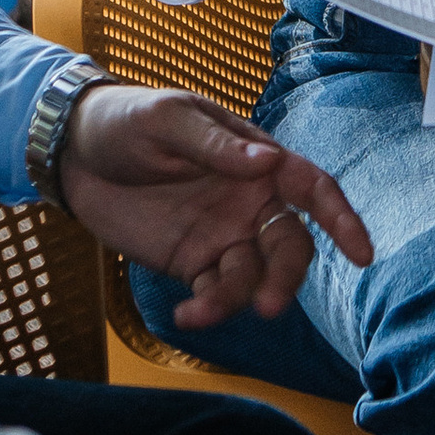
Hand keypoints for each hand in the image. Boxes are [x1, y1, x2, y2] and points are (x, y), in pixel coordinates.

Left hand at [60, 82, 369, 330]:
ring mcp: (223, 235)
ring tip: (199, 311)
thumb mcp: (167, 120)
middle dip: (285, 278)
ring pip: (254, 276)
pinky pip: (216, 292)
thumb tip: (267, 162)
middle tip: (267, 305)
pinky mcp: (192, 262)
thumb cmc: (127, 119)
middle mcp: (249, 201)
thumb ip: (214, 144)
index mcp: (255, 160)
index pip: (311, 188)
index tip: (362, 254)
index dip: (341, 219)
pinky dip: (208, 309)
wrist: (73, 152)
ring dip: (239, 298)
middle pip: (289, 245)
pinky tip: (186, 315)